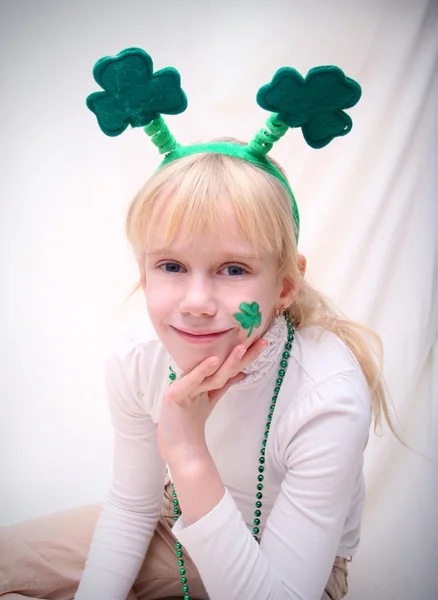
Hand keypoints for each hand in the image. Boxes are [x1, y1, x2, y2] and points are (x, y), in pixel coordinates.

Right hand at [157, 338, 268, 465]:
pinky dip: (202, 370)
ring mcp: (183, 385)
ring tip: (242, 348)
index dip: (245, 355)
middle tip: (262, 341)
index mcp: (201, 378)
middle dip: (243, 354)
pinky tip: (214, 360)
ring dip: (227, 361)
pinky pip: (191, 381)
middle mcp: (192, 378)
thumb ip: (223, 385)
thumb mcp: (210, 399)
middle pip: (222, 365)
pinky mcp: (174, 395)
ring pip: (211, 374)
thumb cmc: (189, 423)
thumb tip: (242, 373)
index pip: (228, 365)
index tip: (262, 343)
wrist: (177, 448)